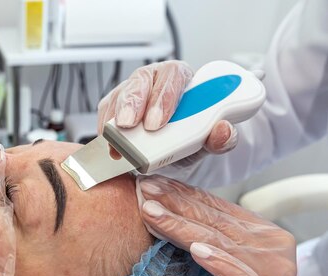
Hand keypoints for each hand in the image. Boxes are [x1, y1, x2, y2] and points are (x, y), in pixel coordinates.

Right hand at [98, 61, 236, 163]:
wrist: (179, 145)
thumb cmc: (195, 133)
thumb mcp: (211, 138)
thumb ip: (223, 136)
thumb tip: (223, 130)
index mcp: (179, 77)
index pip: (172, 77)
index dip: (162, 97)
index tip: (156, 123)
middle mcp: (154, 80)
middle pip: (140, 82)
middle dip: (132, 103)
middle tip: (128, 125)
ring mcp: (131, 93)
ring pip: (118, 97)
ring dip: (114, 119)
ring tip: (114, 142)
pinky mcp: (115, 107)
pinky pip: (106, 114)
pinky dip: (105, 130)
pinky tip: (108, 145)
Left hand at [137, 174, 327, 275]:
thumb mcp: (227, 263)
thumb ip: (207, 238)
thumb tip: (163, 212)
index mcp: (260, 231)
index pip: (214, 205)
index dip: (180, 192)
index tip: (150, 182)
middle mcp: (269, 244)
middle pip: (212, 219)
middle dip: (174, 203)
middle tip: (145, 191)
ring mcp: (271, 270)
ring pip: (218, 242)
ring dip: (181, 226)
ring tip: (153, 214)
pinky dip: (217, 262)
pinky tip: (196, 251)